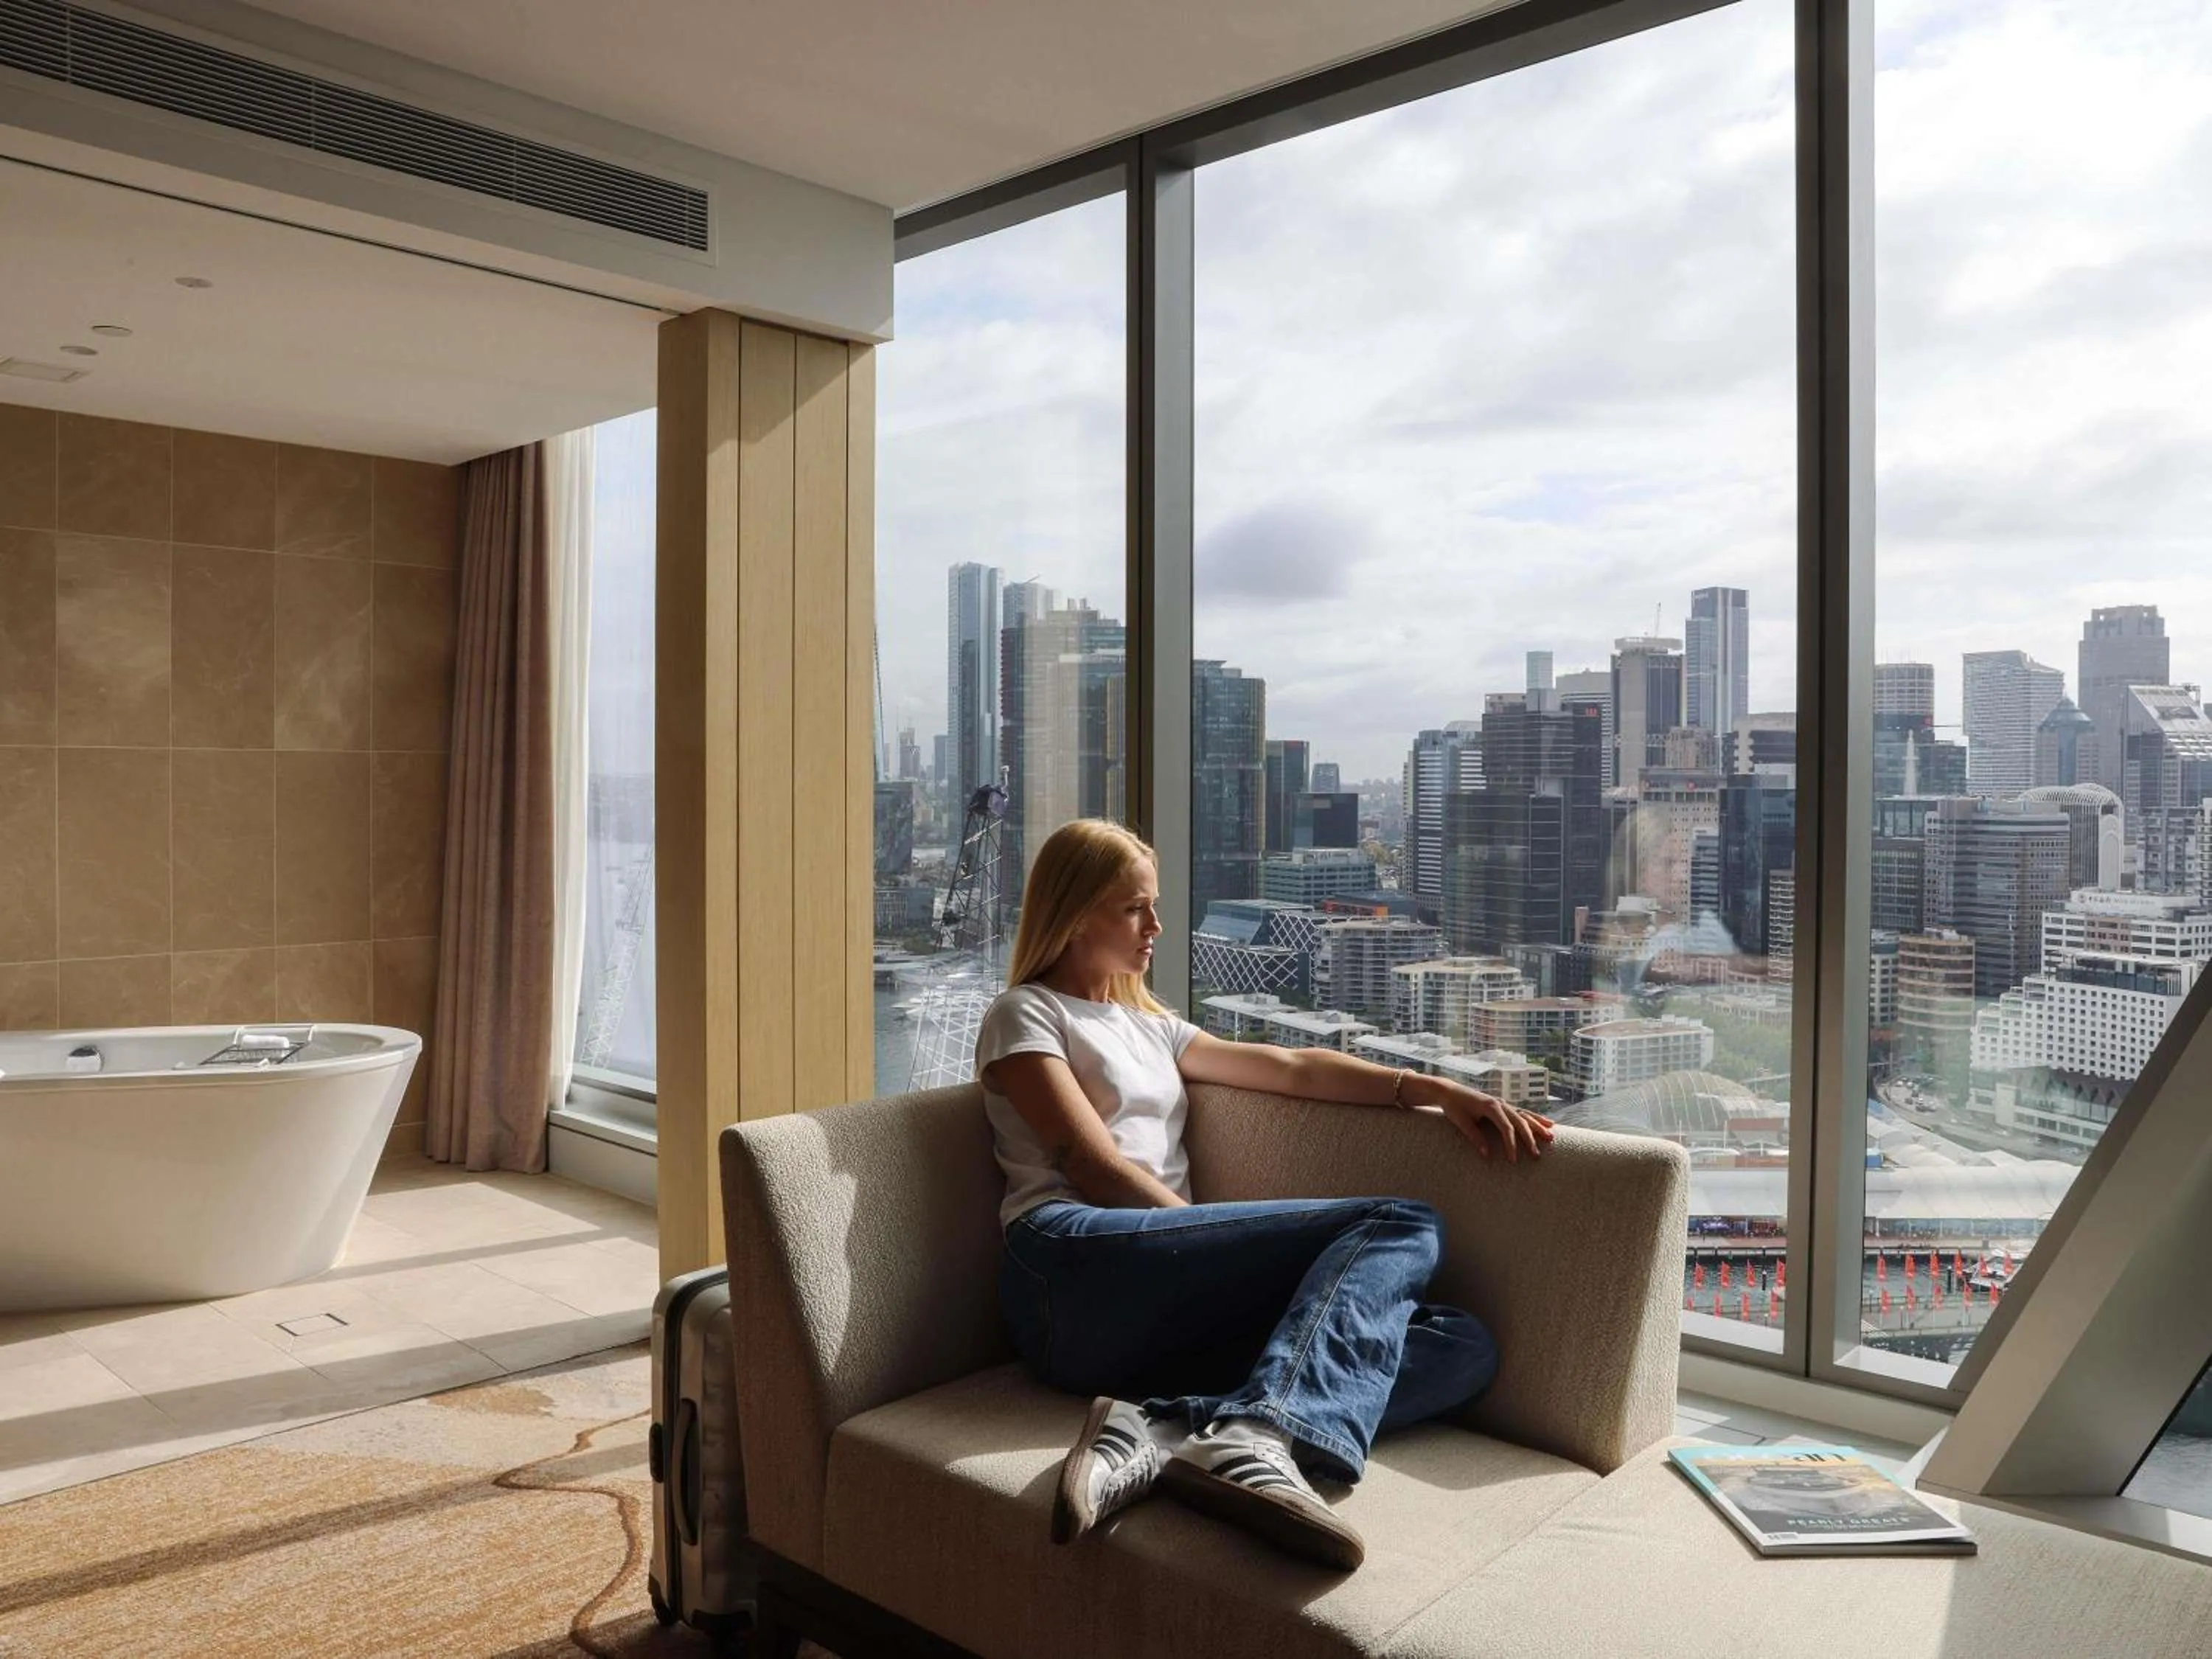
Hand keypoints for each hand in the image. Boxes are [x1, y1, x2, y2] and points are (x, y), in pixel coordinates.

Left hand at [1426, 1081, 1554, 1162]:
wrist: (1449, 1091)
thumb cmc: (1453, 1107)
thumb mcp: (1461, 1122)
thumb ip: (1475, 1137)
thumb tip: (1487, 1155)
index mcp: (1490, 1106)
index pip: (1506, 1128)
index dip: (1511, 1145)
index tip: (1513, 1160)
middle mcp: (1500, 1103)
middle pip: (1520, 1122)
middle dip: (1530, 1139)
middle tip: (1537, 1155)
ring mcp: (1503, 1103)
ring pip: (1525, 1115)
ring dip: (1538, 1126)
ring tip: (1551, 1138)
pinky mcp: (1503, 1105)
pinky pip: (1523, 1112)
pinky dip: (1536, 1118)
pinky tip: (1548, 1123)